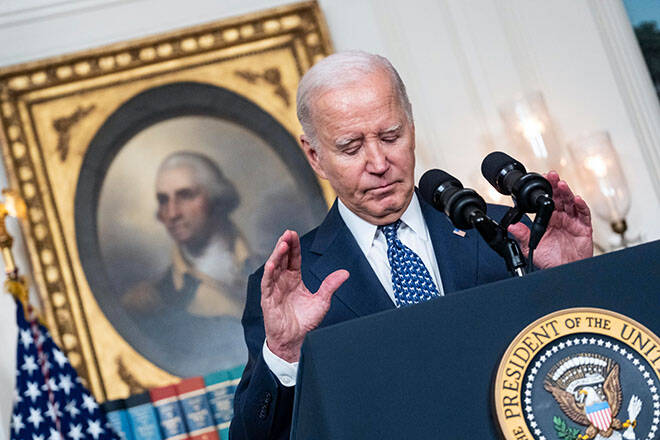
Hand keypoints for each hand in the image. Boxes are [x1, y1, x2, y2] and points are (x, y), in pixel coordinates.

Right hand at [261, 230, 348, 362]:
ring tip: (282, 244)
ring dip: (276, 255)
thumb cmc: (305, 322)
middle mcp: (283, 281)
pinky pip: (267, 284)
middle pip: (282, 259)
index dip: (293, 246)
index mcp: (294, 279)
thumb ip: (330, 285)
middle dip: (284, 245)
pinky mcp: (268, 299)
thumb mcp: (322, 301)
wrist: (296, 340)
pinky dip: (268, 273)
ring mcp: (274, 289)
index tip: (293, 234)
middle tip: (288, 233)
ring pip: (273, 268)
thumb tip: (345, 273)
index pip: (293, 258)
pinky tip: (271, 264)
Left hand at [508, 171, 592, 268]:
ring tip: (562, 184)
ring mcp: (572, 222)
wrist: (564, 271)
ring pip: (570, 203)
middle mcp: (560, 219)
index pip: (546, 201)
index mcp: (547, 221)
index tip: (541, 180)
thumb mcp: (531, 247)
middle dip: (556, 186)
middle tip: (552, 175)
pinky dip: (581, 206)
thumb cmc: (549, 260)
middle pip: (559, 198)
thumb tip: (511, 226)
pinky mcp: (583, 228)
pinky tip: (577, 199)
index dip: (545, 190)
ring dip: (567, 193)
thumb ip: (522, 236)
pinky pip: (583, 215)